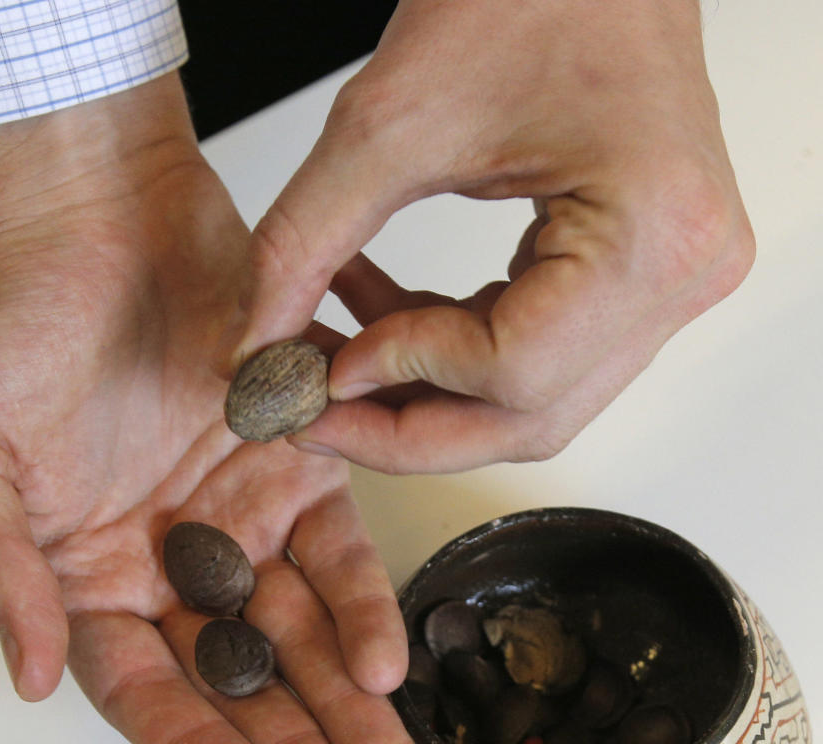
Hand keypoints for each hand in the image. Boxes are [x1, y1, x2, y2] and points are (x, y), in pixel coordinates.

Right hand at [0, 76, 420, 743]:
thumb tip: (31, 681)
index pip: (141, 688)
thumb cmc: (8, 322)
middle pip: (234, 682)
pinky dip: (362, 605)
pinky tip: (386, 662)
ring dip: (342, 704)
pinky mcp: (296, 470)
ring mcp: (234, 522)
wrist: (94, 208)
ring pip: (295, 635)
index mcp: (80, 580)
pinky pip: (337, 553)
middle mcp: (162, 566)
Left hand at [239, 0, 754, 470]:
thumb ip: (308, 243)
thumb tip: (256, 345)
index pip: (515, 374)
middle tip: (316, 413)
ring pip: (534, 402)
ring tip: (338, 354)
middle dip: (408, 426)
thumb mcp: (388, 119)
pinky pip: (539, 355)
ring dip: (426, 392)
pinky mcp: (642, 275)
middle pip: (531, 417)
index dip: (405, 378)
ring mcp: (673, 280)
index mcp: (654, 232)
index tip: (324, 368)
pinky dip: (453, 352)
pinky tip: (385, 316)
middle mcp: (685, 273)